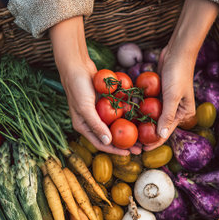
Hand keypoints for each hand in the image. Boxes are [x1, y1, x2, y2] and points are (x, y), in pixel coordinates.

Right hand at [50, 16, 141, 154]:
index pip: (101, 144)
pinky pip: (116, 111)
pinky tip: (137, 115)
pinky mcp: (104, 102)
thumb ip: (96, 125)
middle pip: (110, 137)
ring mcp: (98, 112)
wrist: (76, 65)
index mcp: (84, 126)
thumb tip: (108, 142)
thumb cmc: (77, 87)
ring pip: (115, 125)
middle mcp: (91, 122)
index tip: (130, 154)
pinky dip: (125, 114)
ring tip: (141, 135)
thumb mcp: (85, 108)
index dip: (115, 151)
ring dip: (127, 130)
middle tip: (140, 147)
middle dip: (125, 144)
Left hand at [142, 0, 218, 150]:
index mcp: (183, 114)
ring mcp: (166, 102)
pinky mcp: (159, 93)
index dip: (153, 142)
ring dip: (141, 122)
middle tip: (130, 143)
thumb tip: (161, 137)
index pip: (166, 133)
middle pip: (158, 127)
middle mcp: (176, 110)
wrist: (178, 52)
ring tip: (126, 131)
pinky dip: (140, 108)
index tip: (140, 150)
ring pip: (151, 116)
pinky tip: (127, 113)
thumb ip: (166, 116)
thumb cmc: (177, 74)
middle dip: (145, 135)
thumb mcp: (172, 96)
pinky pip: (148, 104)